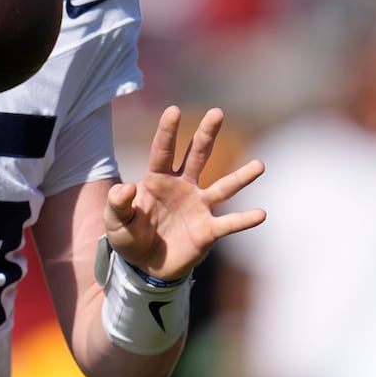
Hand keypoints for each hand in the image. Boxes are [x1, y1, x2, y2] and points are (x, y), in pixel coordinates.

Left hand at [104, 105, 264, 280]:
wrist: (145, 266)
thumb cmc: (128, 237)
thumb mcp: (114, 222)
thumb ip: (117, 204)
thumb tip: (126, 187)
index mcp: (157, 180)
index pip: (163, 150)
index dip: (168, 131)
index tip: (173, 110)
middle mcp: (182, 187)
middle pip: (197, 155)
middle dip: (206, 134)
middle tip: (216, 113)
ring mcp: (198, 207)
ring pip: (223, 187)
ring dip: (241, 177)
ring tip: (259, 165)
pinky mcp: (208, 230)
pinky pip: (229, 223)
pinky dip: (244, 219)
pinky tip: (261, 214)